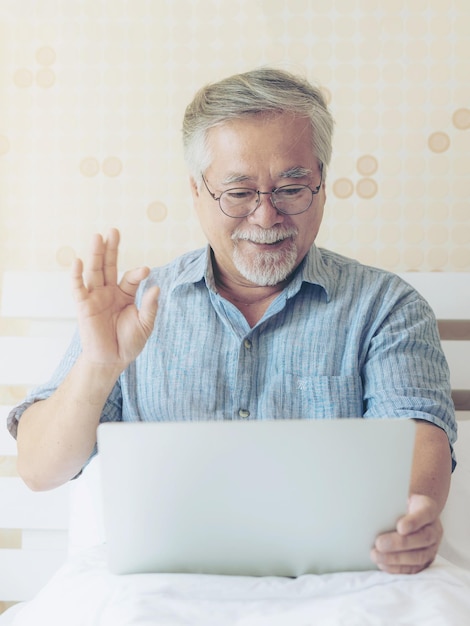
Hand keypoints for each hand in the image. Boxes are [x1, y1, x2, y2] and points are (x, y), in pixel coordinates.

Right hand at [72, 228, 159, 371]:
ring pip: (94, 271)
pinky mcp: (83, 306)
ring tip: (97, 236)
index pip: (131, 277)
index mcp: (125, 294)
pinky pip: (78, 288)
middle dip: (111, 249)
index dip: (138, 273)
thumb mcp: (145, 324)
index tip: (145, 270)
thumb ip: (150, 306)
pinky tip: (78, 261)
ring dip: (95, 254)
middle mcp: (109, 292)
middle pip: (109, 266)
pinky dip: (77, 275)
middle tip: (114, 230)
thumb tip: (157, 287)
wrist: (113, 360)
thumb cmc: (129, 342)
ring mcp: (95, 297)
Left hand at [371, 493, 442, 574]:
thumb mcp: (400, 497)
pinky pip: (414, 568)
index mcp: (429, 510)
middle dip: (399, 544)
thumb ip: (392, 502)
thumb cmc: (404, 506)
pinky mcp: (425, 561)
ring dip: (395, 559)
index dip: (413, 522)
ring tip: (376, 556)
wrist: (415, 514)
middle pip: (422, 539)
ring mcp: (432, 547)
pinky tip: (383, 565)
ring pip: (418, 557)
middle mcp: (434, 530)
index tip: (400, 527)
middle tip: (379, 543)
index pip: (425, 514)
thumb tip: (373, 506)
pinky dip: (397, 568)